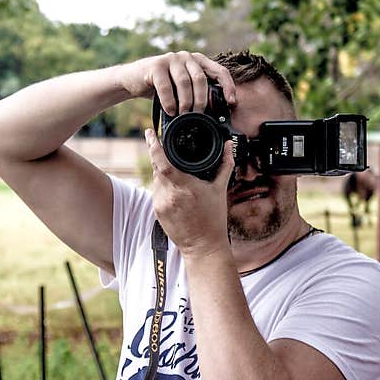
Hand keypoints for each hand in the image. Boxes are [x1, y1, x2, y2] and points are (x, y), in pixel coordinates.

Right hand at [116, 51, 236, 114]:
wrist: (132, 80)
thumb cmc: (159, 87)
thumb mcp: (181, 88)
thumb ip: (195, 92)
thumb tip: (213, 114)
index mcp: (198, 61)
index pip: (219, 71)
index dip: (228, 87)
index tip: (232, 103)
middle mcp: (186, 57)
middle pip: (201, 79)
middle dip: (201, 100)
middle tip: (198, 115)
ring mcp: (171, 59)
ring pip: (184, 82)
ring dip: (185, 102)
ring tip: (183, 115)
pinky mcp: (156, 66)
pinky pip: (166, 86)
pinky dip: (169, 101)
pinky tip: (170, 112)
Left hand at [145, 128, 234, 257]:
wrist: (203, 246)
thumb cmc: (213, 219)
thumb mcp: (220, 190)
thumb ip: (225, 164)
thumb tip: (229, 146)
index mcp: (184, 186)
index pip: (162, 162)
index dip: (154, 146)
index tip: (150, 133)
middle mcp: (169, 195)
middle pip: (157, 167)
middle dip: (159, 156)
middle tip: (162, 144)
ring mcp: (161, 204)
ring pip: (155, 179)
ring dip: (161, 172)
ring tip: (174, 168)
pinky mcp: (157, 211)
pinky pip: (156, 191)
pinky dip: (163, 185)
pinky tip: (173, 186)